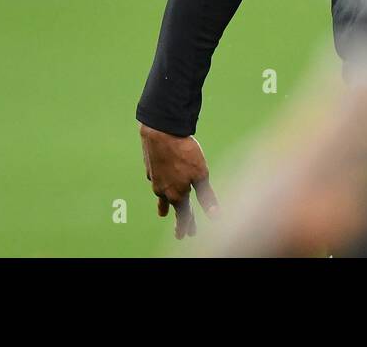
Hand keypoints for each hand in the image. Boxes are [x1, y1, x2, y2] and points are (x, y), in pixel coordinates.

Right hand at [140, 123, 219, 238]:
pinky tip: (161, 183)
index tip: (186, 235)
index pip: (183, 216)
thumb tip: (215, 216)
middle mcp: (163, 190)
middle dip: (178, 220)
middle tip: (180, 233)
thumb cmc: (184, 153)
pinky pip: (156, 181)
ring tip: (162, 213)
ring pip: (160, 196)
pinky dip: (160, 185)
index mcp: (177, 194)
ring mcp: (155, 179)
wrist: (161, 131)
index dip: (186, 226)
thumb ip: (206, 196)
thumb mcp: (201, 175)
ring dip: (163, 206)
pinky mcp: (150, 168)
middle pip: (172, 208)